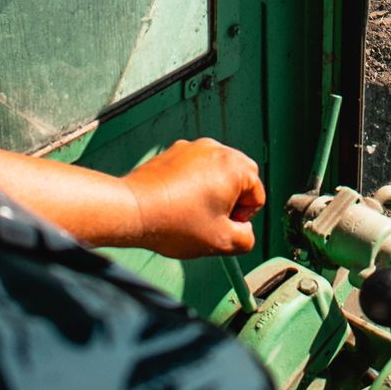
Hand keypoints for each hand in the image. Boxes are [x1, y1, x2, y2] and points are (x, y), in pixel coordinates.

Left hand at [124, 139, 264, 258]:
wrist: (133, 209)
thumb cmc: (175, 223)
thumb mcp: (221, 242)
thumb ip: (246, 239)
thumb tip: (244, 232)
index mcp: (234, 167)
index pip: (257, 195)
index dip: (243, 217)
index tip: (221, 226)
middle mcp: (216, 150)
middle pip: (241, 177)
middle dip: (232, 200)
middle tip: (212, 219)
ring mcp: (193, 147)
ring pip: (217, 171)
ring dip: (212, 190)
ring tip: (191, 212)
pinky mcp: (174, 152)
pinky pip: (195, 167)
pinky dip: (193, 183)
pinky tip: (177, 202)